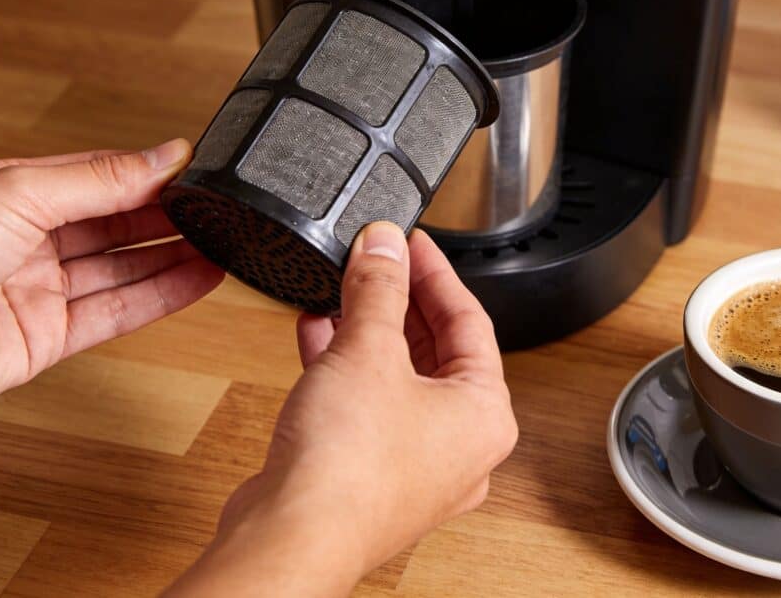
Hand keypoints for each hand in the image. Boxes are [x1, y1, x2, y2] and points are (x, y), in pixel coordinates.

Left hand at [0, 140, 223, 452]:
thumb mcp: (22, 190)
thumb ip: (101, 178)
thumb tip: (163, 155)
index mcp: (14, 191)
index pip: (99, 177)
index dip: (147, 176)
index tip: (197, 172)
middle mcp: (28, 240)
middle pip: (115, 225)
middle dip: (168, 218)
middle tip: (222, 212)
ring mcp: (39, 291)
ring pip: (123, 269)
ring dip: (174, 257)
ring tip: (227, 245)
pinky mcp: (48, 338)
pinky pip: (117, 312)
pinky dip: (160, 296)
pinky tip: (198, 280)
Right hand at [168, 223, 517, 596]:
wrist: (294, 538)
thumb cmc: (348, 469)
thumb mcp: (367, 350)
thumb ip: (378, 288)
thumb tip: (383, 245)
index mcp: (486, 414)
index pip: (471, 321)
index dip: (437, 273)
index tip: (413, 243)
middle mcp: (461, 447)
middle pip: (438, 351)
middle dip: (399, 302)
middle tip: (377, 262)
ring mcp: (418, 468)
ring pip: (399, 381)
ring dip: (368, 334)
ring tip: (342, 294)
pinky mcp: (373, 478)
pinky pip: (369, 409)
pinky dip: (347, 372)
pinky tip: (317, 338)